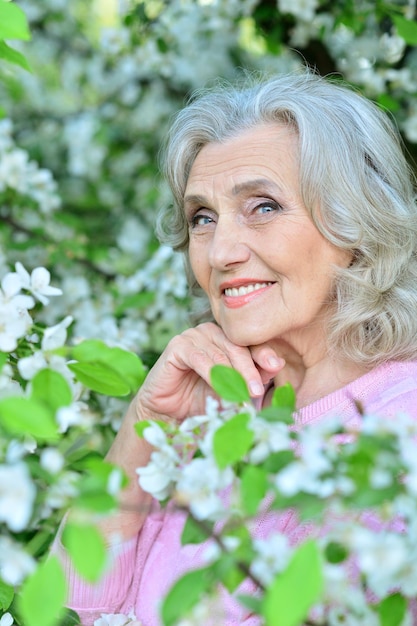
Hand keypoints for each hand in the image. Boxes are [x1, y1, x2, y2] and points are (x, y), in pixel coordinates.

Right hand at [135, 322, 285, 423]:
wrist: (170, 413)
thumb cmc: (203, 400)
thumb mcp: (234, 390)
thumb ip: (254, 376)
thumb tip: (278, 364)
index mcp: (229, 339)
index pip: (251, 343)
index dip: (264, 354)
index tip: (276, 366)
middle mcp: (212, 332)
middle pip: (237, 347)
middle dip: (249, 370)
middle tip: (257, 389)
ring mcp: (194, 335)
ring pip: (220, 353)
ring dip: (232, 376)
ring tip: (241, 394)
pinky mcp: (177, 345)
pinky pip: (199, 357)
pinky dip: (211, 373)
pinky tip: (219, 387)